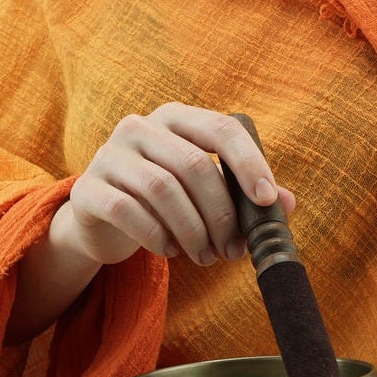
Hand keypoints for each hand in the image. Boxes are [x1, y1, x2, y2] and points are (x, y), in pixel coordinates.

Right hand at [64, 102, 296, 266]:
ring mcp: (109, 155)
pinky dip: (157, 237)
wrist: (99, 221)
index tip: (265, 201)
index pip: (221, 128)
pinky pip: (129, 211)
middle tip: (232, 251)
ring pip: (163, 190)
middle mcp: (139, 127)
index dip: (248, 164)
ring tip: (205, 258)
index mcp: (175, 118)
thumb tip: (288, 204)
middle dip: (220, 214)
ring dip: (192, 231)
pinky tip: (170, 253)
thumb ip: (241, 193)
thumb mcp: (201, 193)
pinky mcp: (88, 190)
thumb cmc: (160, 203)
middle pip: (194, 165)